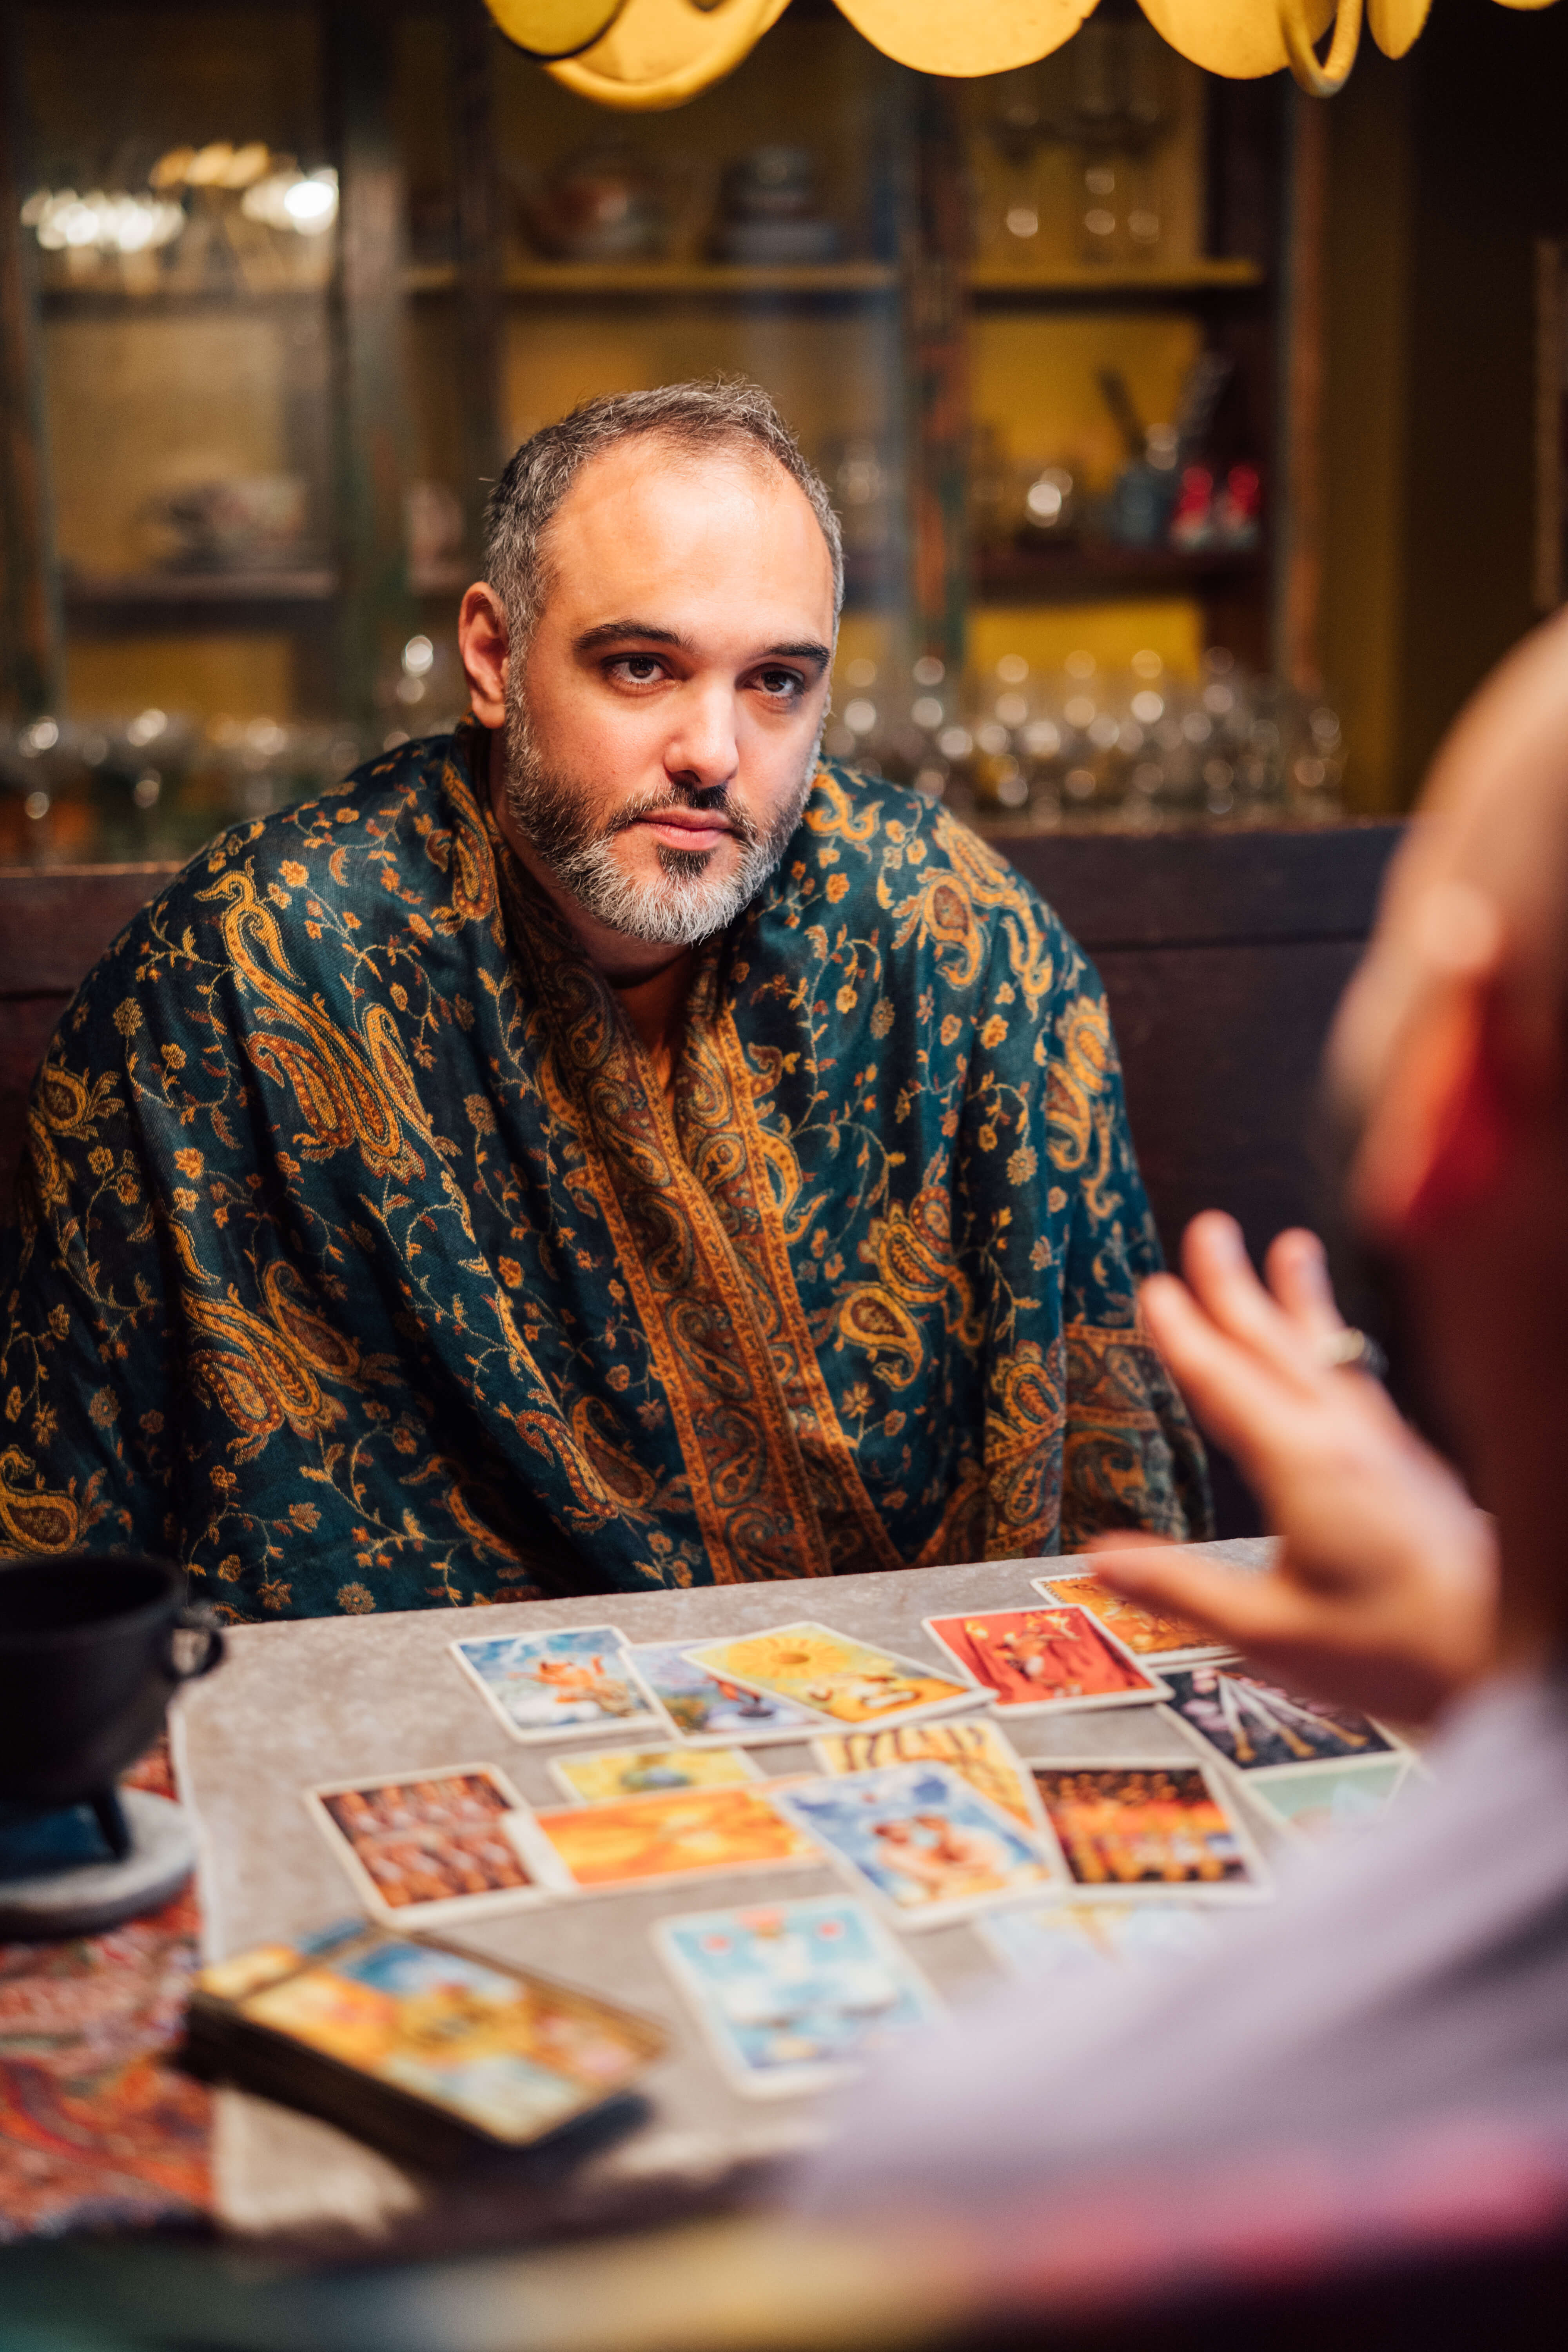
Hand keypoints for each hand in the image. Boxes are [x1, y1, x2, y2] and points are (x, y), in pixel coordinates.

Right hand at [1087, 1212, 1497, 1722]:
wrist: (1508, 1655)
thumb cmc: (1397, 1651)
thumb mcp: (1272, 1633)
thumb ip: (1185, 1590)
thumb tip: (1103, 1559)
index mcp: (1305, 1468)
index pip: (1227, 1384)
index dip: (1186, 1335)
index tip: (1155, 1287)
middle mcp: (1346, 1441)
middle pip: (1278, 1346)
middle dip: (1237, 1285)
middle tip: (1210, 1228)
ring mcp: (1384, 1449)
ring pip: (1327, 1354)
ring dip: (1298, 1301)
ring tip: (1291, 1247)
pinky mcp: (1410, 1466)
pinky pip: (1356, 1381)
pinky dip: (1333, 1345)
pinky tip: (1333, 1351)